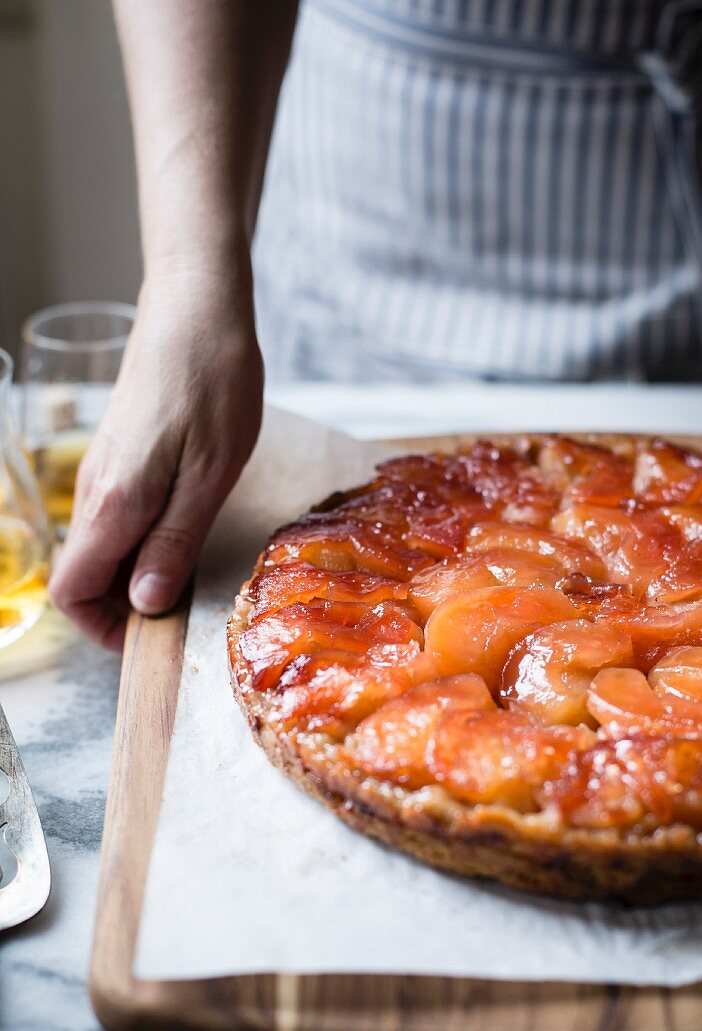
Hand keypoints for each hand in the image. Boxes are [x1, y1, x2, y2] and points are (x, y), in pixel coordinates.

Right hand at [49, 264, 262, 649]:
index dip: (103, 627)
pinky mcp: (121, 453)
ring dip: (138, 571)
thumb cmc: (213, 381)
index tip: (150, 634)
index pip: (71, 590)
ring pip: (102, 545)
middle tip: (183, 604)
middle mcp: (96, 490)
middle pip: (83, 573)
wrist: (198, 308)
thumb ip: (174, 541)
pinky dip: (144, 537)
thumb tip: (144, 604)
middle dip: (123, 605)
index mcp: (114, 503)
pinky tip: (188, 524)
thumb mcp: (211, 474)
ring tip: (193, 567)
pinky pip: (117, 515)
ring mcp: (104, 470)